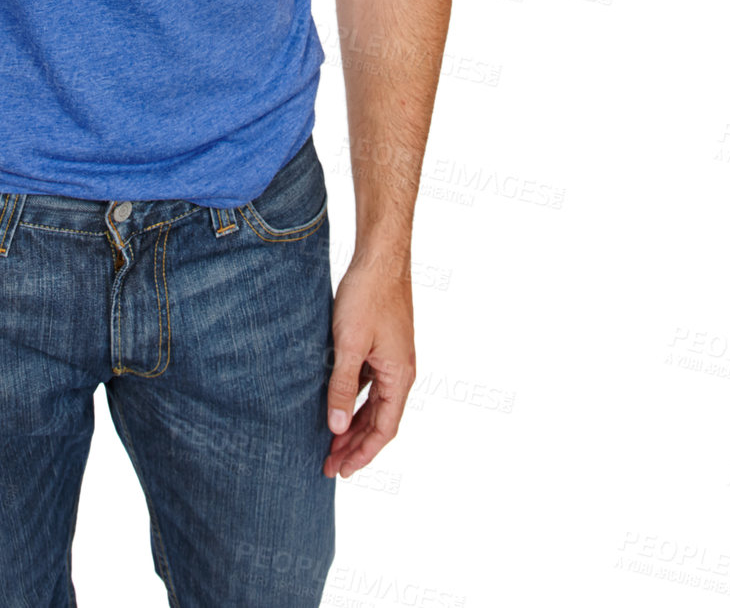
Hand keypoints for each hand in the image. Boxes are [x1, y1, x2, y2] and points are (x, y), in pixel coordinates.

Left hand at [323, 252, 415, 478]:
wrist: (380, 257)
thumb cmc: (368, 297)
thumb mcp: (349, 344)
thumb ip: (342, 387)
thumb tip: (336, 429)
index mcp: (400, 376)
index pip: (384, 429)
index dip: (363, 453)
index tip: (341, 471)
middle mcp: (401, 371)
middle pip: (380, 420)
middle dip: (355, 444)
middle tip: (328, 465)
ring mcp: (392, 358)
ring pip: (374, 402)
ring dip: (353, 423)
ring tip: (330, 443)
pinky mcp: (382, 345)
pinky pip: (369, 383)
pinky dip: (354, 398)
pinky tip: (336, 404)